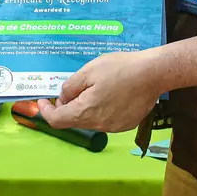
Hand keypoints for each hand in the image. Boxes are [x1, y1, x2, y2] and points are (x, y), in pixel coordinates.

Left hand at [37, 50, 161, 133]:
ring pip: (90, 120)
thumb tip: (62, 98)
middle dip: (67, 106)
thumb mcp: (88, 71)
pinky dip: (100, 110)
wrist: (153, 74)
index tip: (43, 100)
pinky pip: (105, 120)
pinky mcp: (126, 125)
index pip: (57, 120)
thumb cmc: (120, 68)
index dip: (46, 111)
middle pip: (73, 120)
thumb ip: (70, 87)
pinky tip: (109, 94)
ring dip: (84, 107)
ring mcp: (114, 127)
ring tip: (93, 87)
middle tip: (71, 88)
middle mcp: (99, 124)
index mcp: (86, 111)